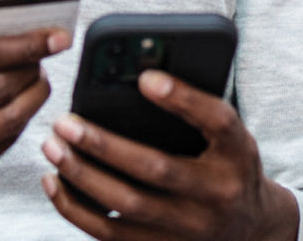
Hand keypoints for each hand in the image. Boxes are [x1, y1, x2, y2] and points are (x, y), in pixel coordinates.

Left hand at [39, 70, 298, 240]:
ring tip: (53, 147)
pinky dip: (77, 209)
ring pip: (127, 206)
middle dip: (105, 145)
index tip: (145, 78)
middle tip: (65, 122)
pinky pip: (111, 235)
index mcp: (236, 153)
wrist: (250, 227)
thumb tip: (140, 78)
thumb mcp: (228, 133)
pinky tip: (55, 182)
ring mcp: (188, 228)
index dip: (182, 98)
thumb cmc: (229, 165)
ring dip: (83, 176)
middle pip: (156, 169)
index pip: (216, 120)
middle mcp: (215, 194)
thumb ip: (196, 107)